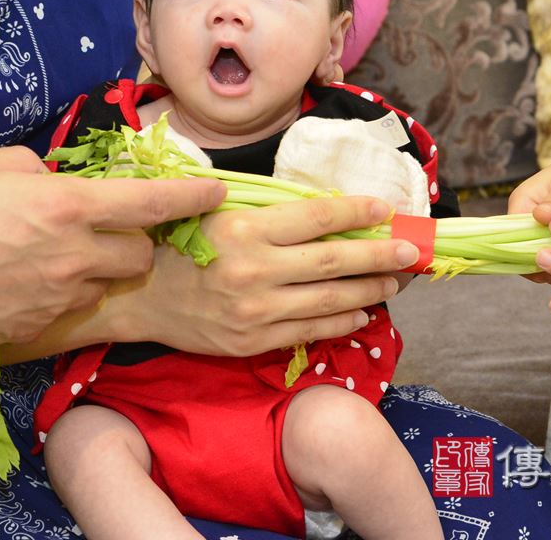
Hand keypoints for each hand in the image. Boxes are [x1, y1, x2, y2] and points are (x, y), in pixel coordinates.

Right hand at [0, 146, 224, 354]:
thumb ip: (34, 169)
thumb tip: (56, 180)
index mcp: (64, 206)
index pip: (151, 202)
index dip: (191, 196)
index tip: (217, 193)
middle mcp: (71, 256)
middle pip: (139, 255)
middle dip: (136, 242)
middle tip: (107, 228)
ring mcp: (54, 299)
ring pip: (104, 285)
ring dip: (96, 270)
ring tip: (52, 256)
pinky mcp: (35, 329)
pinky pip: (68, 309)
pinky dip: (61, 294)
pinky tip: (20, 282)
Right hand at [116, 195, 418, 355]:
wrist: (139, 296)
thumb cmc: (177, 244)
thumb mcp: (214, 212)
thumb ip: (264, 211)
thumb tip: (324, 209)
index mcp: (245, 230)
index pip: (316, 218)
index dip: (356, 212)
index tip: (385, 209)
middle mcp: (254, 270)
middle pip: (335, 260)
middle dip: (380, 255)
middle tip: (411, 250)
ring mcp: (256, 310)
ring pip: (330, 299)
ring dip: (370, 290)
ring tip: (393, 282)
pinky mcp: (253, 341)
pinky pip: (310, 331)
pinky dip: (342, 321)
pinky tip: (362, 312)